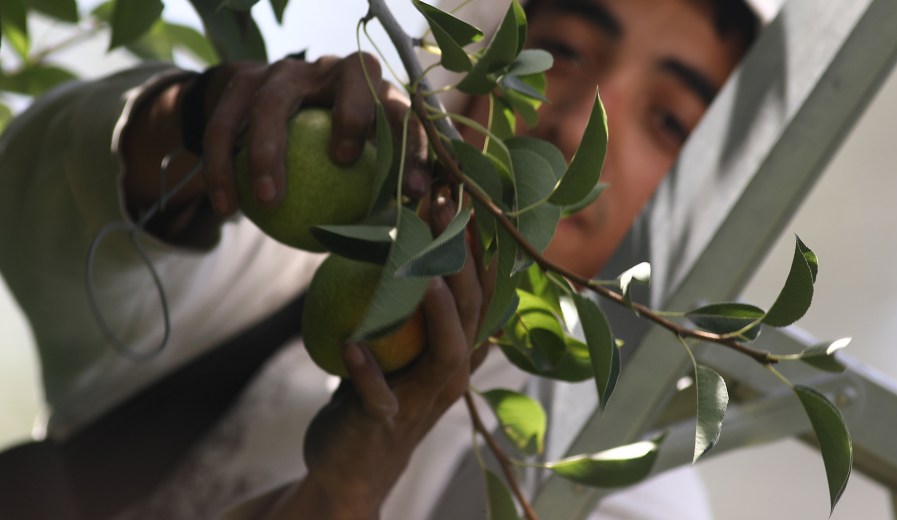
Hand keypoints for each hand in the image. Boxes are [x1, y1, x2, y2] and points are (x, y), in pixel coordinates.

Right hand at [198, 52, 430, 215]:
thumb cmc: (324, 157)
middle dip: (354, 112)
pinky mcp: (241, 80)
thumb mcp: (353, 168)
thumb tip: (400, 247)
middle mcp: (335, 70)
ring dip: (267, 153)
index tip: (414, 192)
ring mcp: (286, 71)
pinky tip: (226, 207)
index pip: (404, 111)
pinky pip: (225, 126)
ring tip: (268, 202)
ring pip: (273, 103)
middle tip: (343, 160)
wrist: (261, 111)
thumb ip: (375, 196)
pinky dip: (222, 167)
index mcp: (375, 91)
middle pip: (354, 72)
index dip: (414, 147)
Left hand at [253, 197, 490, 519]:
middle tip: (445, 207)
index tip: (462, 193)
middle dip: (461, 260)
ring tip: (422, 273)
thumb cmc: (371, 392)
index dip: (476, 244)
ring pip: (446, 356)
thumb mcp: (394, 344)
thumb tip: (388, 232)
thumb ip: (400, 302)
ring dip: (438, 314)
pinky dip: (368, 372)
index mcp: (456, 349)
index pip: (480, 291)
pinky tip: (350, 345)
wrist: (348, 467)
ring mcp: (422, 402)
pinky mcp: (386, 426)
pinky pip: (380, 398)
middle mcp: (451, 374)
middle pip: (472, 314)